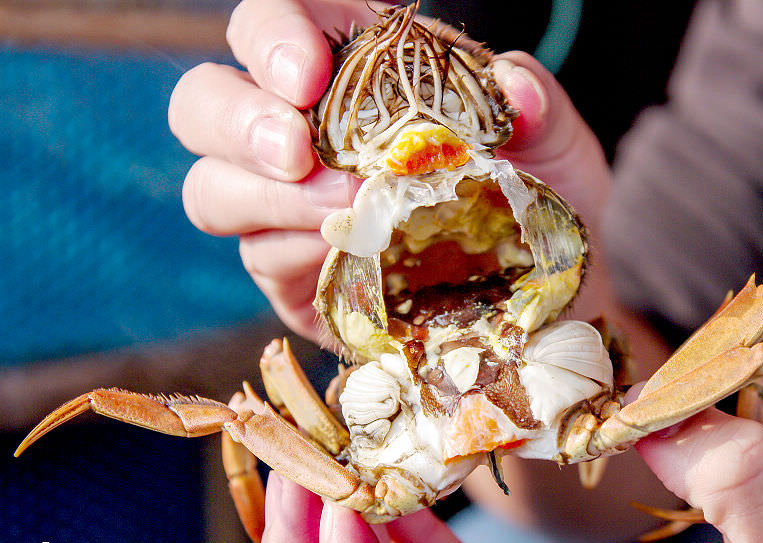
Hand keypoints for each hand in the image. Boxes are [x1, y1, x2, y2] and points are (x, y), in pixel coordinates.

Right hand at [168, 0, 609, 341]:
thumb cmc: (538, 204)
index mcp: (357, 74)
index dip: (273, 34)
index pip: (276, 24)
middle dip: (239, 118)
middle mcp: (305, 134)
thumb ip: (536, 104)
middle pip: (206, 101)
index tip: (308, 73)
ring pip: (211, 187)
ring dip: (262, 195)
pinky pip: (257, 256)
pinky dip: (291, 251)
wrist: (547, 296)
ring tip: (338, 209)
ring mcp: (286, 209)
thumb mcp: (556, 145)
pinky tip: (344, 252)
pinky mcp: (292, 275)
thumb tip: (514, 86)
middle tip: (297, 151)